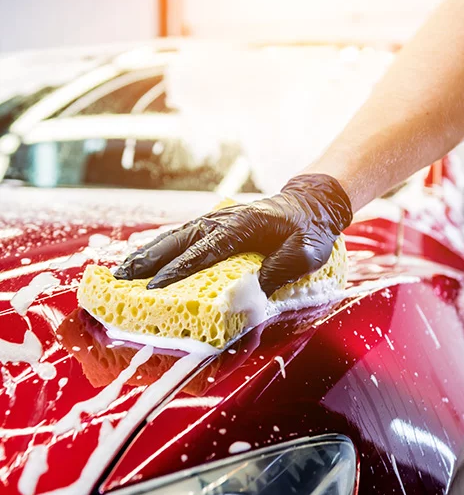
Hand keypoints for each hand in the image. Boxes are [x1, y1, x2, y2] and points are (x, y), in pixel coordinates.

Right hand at [114, 174, 351, 296]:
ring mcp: (217, 220)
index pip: (204, 252)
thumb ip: (281, 269)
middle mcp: (223, 221)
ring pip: (176, 237)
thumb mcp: (306, 252)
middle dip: (149, 261)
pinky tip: (147, 261)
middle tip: (121, 280)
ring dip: (149, 254)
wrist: (311, 204)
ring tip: (123, 273)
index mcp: (243, 227)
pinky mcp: (217, 226)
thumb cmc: (309, 230)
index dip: (178, 270)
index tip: (155, 288)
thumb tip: (252, 290)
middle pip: (179, 241)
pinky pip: (184, 237)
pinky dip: (162, 249)